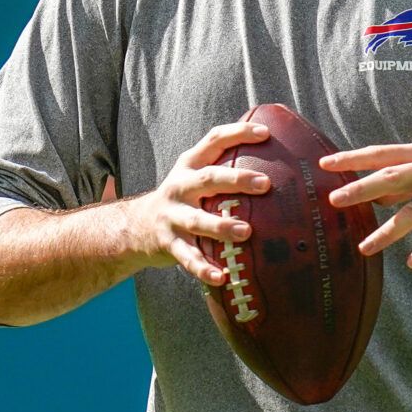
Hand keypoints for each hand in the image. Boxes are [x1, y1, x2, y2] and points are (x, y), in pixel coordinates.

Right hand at [133, 120, 272, 285]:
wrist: (136, 227)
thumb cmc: (183, 200)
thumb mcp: (194, 177)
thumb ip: (224, 168)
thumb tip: (276, 163)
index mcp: (190, 165)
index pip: (214, 140)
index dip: (239, 133)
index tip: (266, 133)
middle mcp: (180, 186)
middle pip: (209, 178)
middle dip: (237, 179)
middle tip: (265, 184)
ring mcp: (172, 215)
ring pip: (198, 220)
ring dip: (222, 226)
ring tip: (246, 232)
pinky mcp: (168, 243)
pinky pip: (188, 257)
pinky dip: (204, 268)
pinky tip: (222, 277)